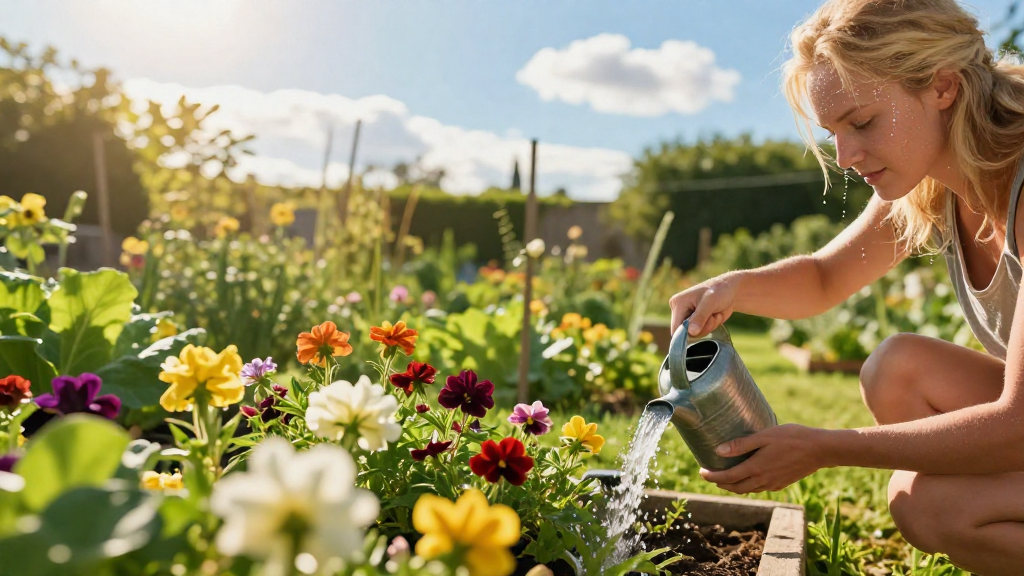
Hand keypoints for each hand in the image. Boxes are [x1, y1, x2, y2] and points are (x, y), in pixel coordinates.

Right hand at [669, 275, 738, 337]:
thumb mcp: (710, 302)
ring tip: (714, 314)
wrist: (730, 290)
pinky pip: (701, 332)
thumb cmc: (719, 291)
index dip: (687, 333)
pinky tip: (715, 316)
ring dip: (708, 327)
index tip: (702, 327)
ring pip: (695, 334)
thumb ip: (700, 317)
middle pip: (686, 333)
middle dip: (702, 328)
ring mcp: (688, 316)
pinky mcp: (696, 321)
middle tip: (712, 316)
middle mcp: (680, 311)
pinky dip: (711, 327)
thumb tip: (691, 332)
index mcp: (678, 303)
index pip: (676, 328)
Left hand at [698, 424, 827, 493]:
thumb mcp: (765, 436)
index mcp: (756, 469)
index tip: (701, 472)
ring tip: (725, 478)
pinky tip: (748, 477)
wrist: (820, 450)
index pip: (727, 478)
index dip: (712, 476)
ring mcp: (773, 484)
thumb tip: (718, 451)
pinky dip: (748, 485)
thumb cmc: (792, 437)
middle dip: (720, 484)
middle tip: (710, 476)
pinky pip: (759, 488)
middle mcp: (763, 480)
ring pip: (748, 490)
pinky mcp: (782, 483)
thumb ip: (741, 444)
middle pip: (735, 488)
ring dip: (734, 486)